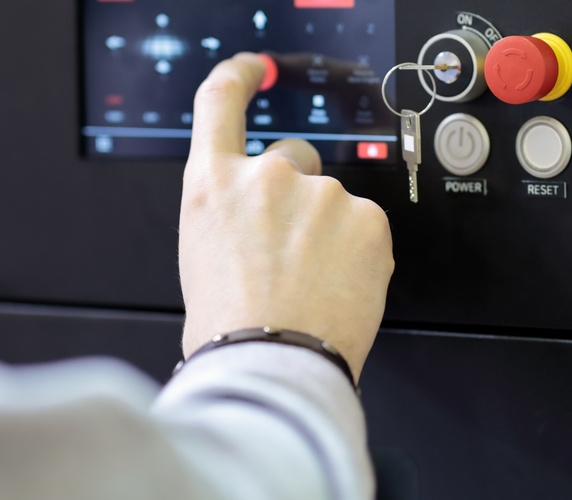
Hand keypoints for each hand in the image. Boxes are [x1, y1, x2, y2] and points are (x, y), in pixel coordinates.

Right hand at [178, 53, 393, 380]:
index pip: (220, 103)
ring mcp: (322, 195)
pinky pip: (368, 229)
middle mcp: (267, 177)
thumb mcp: (202, 260)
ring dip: (331, 233)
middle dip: (298, 196)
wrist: (273, 365)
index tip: (254, 70)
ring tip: (313, 284)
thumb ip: (231, 221)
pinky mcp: (368, 219)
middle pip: (294, 160)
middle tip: (293, 251)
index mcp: (213, 186)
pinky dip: (362, 254)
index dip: (240, 78)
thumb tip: (255, 226)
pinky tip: (340, 288)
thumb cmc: (231, 330)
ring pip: (335, 203)